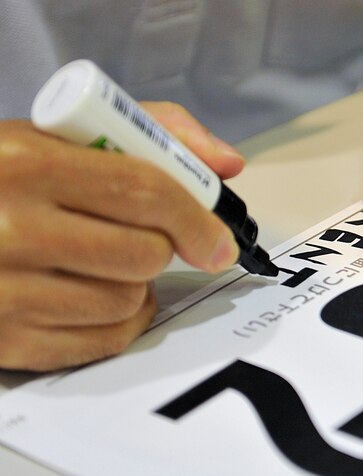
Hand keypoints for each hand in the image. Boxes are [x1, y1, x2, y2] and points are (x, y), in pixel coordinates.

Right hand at [0, 102, 244, 370]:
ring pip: (128, 299)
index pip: (144, 192)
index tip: (219, 240)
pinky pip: (102, 341)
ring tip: (104, 262)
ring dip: (136, 285)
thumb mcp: (55, 136)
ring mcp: (1, 291)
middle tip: (140, 237)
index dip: (197, 218)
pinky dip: (116, 323)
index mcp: (23, 163)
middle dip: (159, 247)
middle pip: (143, 253)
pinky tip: (92, 296)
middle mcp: (7, 227)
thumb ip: (149, 132)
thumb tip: (226, 163)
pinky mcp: (3, 342)